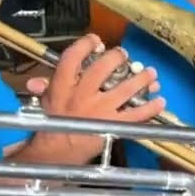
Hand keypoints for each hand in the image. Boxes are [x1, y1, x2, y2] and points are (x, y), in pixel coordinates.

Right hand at [25, 34, 164, 165]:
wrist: (57, 154)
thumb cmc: (53, 125)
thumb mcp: (46, 103)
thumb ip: (46, 87)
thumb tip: (34, 80)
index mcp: (62, 87)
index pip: (72, 58)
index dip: (85, 45)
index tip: (96, 41)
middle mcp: (82, 95)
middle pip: (102, 69)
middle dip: (117, 58)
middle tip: (125, 55)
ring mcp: (100, 110)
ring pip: (125, 89)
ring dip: (142, 80)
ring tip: (151, 74)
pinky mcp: (113, 126)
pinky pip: (137, 115)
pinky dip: (151, 108)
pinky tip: (160, 102)